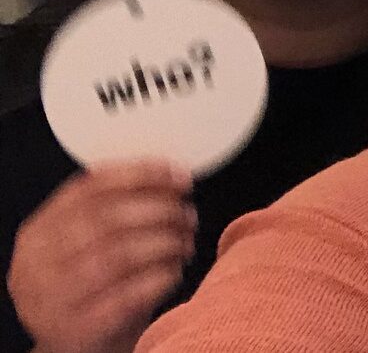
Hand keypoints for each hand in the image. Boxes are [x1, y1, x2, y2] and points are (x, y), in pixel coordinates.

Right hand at [7, 161, 195, 352]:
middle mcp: (36, 264)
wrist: (74, 346)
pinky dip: (159, 278)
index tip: (179, 175)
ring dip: (164, 243)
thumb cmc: (90, 285)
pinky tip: (175, 270)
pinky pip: (126, 297)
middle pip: (105, 220)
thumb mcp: (84, 243)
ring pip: (116, 257)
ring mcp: (52, 300)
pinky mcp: (76, 331)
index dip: (141, 175)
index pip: (89, 187)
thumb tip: (172, 176)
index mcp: (38, 232)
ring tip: (185, 241)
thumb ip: (113, 208)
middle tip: (187, 213)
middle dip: (158, 211)